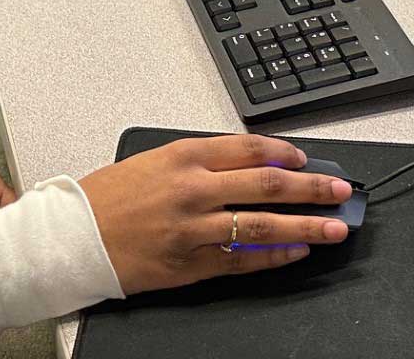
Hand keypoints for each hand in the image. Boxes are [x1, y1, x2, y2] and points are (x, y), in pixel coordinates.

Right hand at [77, 134, 351, 294]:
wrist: (73, 236)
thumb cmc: (109, 196)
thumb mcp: (155, 160)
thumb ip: (203, 162)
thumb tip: (255, 166)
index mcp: (184, 156)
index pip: (249, 149)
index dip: (285, 155)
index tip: (307, 161)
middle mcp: (193, 189)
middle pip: (267, 185)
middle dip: (311, 188)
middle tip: (340, 190)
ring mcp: (193, 229)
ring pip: (263, 225)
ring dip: (305, 226)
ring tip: (333, 228)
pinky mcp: (190, 264)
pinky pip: (243, 259)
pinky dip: (274, 256)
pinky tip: (296, 253)